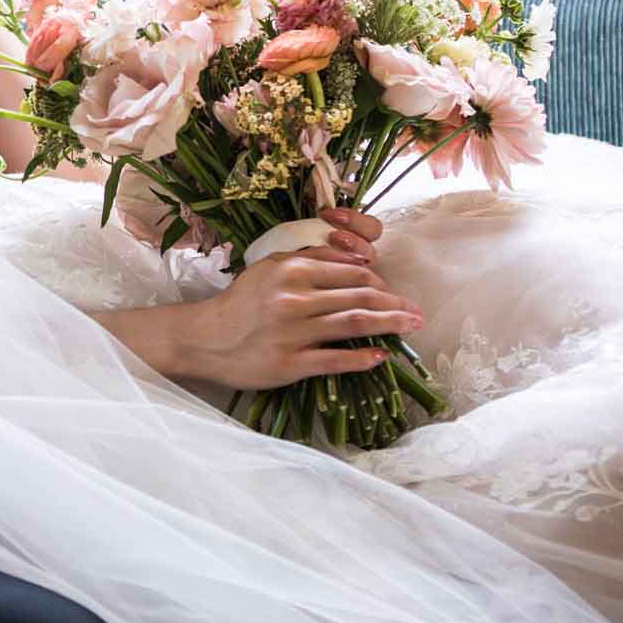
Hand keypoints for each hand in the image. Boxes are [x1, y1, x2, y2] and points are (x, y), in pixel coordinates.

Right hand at [175, 207, 417, 389]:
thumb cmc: (240, 303)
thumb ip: (307, 259)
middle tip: (417, 313)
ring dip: (390, 325)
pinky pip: (335, 360)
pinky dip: (363, 358)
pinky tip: (381, 356)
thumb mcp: (269, 268)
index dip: (380, 282)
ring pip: (354, 323)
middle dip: (396, 304)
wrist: (205, 338)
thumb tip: (354, 259)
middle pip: (360, 296)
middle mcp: (294, 297)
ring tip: (411, 327)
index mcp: (292, 270)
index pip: (352, 272)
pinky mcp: (290, 363)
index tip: (393, 294)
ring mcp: (293, 332)